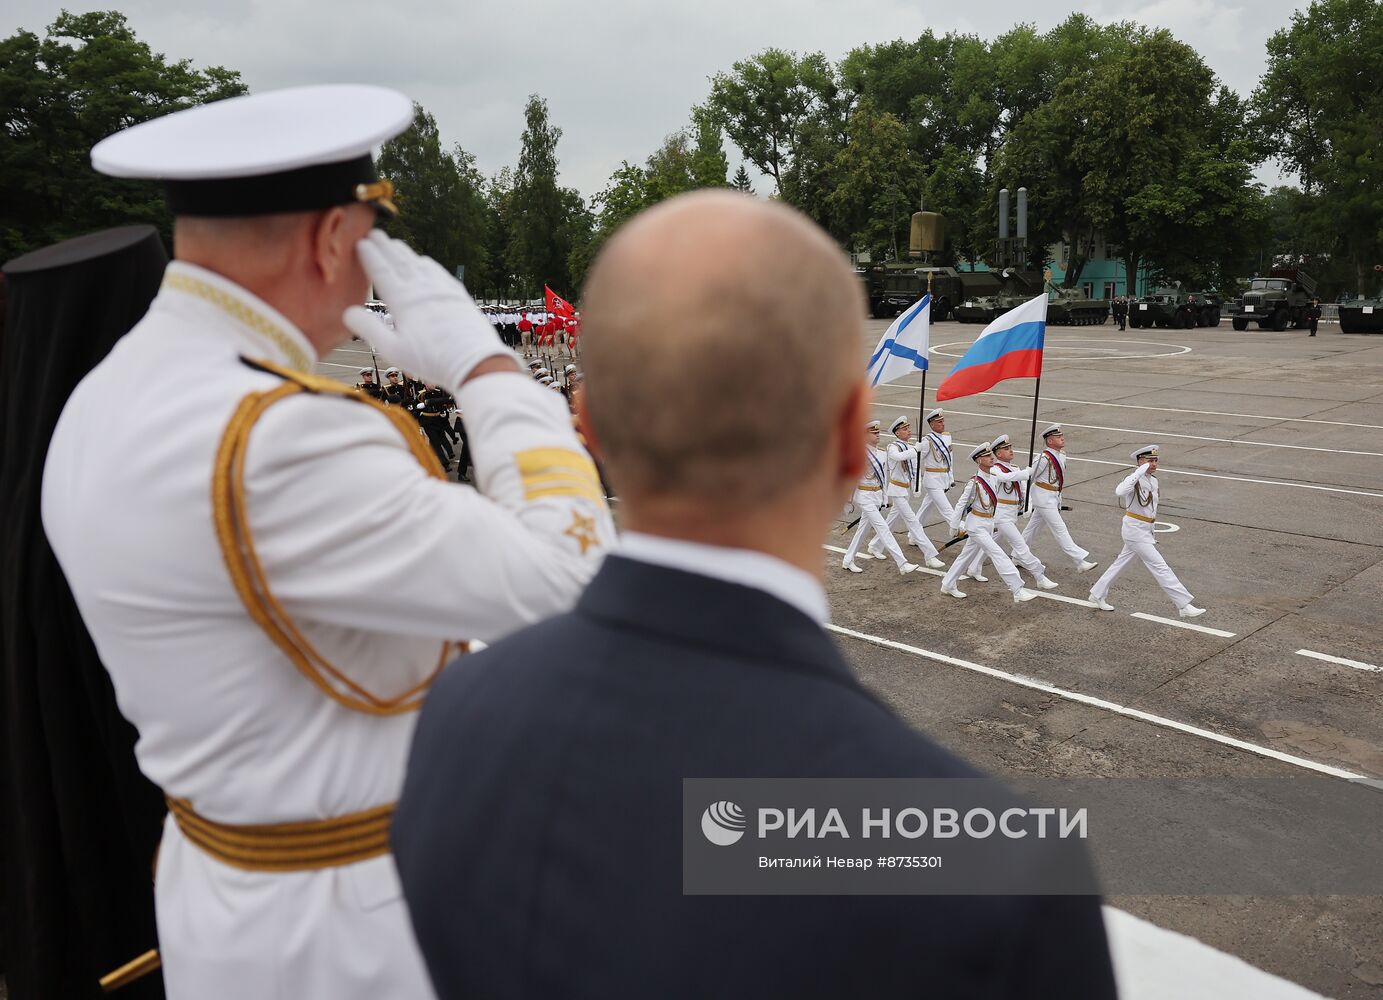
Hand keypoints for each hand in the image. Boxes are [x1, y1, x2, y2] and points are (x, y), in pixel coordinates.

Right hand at [343, 231, 512, 392]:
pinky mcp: (458, 295)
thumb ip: (368, 329)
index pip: (381, 270)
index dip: (369, 255)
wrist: (475, 362)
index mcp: (402, 300)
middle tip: (374, 233)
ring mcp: (441, 289)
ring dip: (404, 252)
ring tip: (394, 243)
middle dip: (385, 245)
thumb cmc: (431, 360)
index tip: (360, 242)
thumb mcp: (393, 350)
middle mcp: (422, 288)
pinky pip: (438, 271)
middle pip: (399, 260)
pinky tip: (424, 262)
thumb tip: (347, 312)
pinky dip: (426, 263)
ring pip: (419, 263)